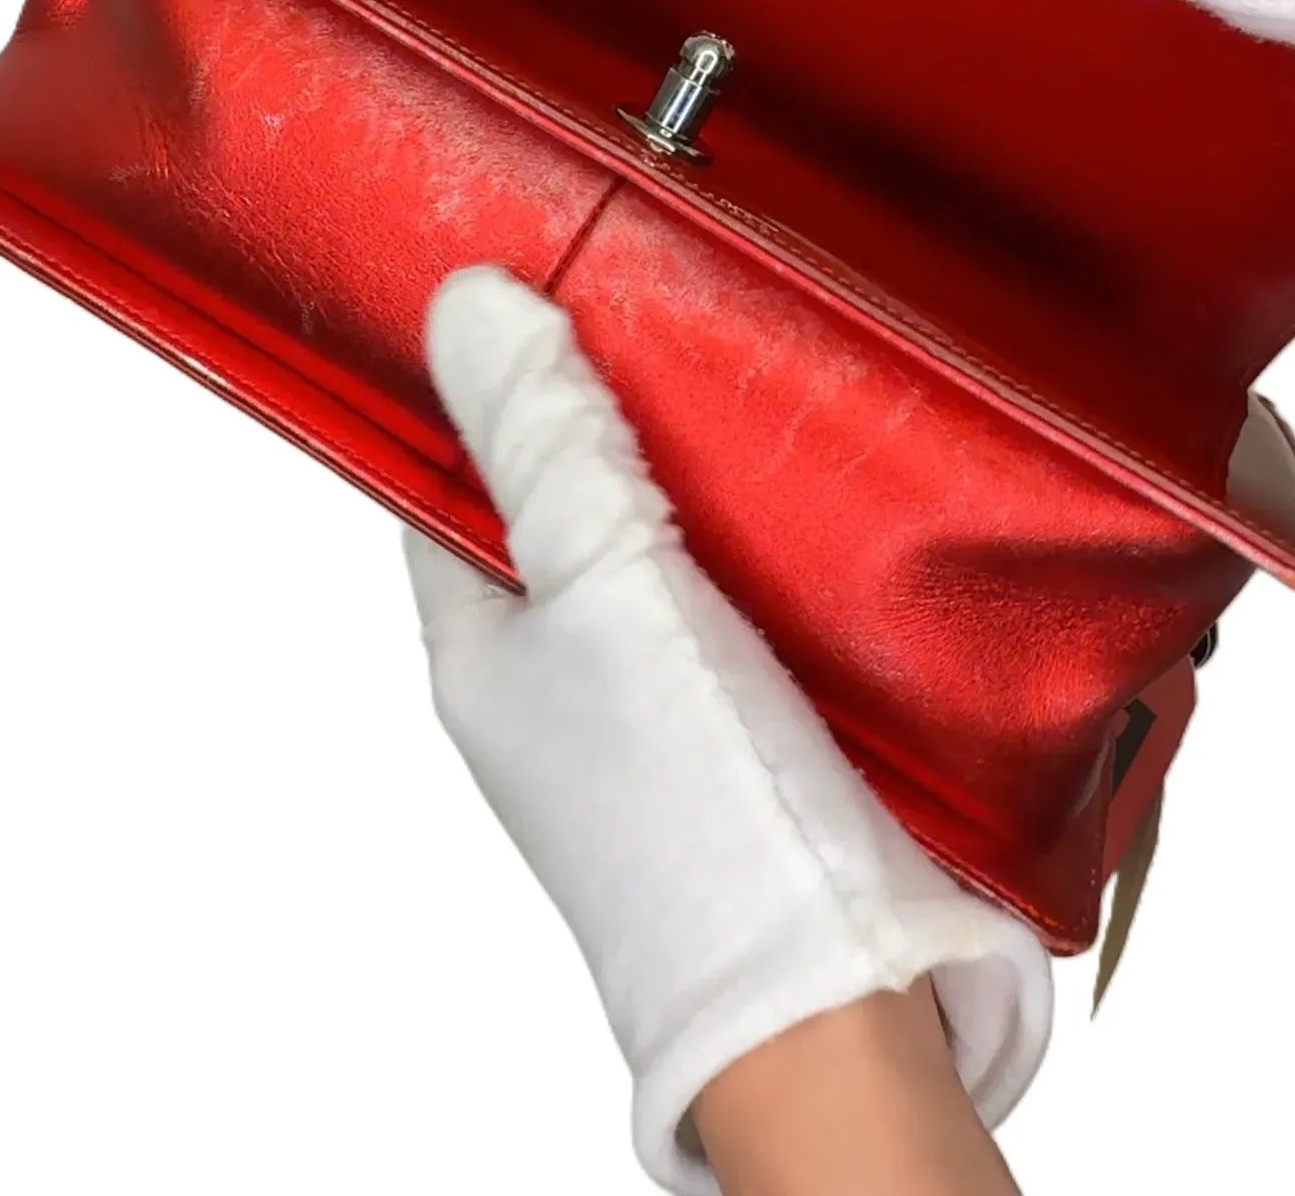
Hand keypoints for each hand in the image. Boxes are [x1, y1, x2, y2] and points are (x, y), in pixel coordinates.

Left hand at [403, 267, 1050, 1195]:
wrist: (840, 994)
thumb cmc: (695, 810)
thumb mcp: (604, 584)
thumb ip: (545, 443)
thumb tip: (467, 305)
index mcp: (481, 656)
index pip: (454, 489)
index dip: (493, 393)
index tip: (550, 300)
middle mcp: (559, 691)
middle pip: (571, 518)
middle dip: (622, 428)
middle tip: (680, 328)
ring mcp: (661, 721)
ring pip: (672, 563)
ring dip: (715, 491)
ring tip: (761, 394)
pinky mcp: (763, 738)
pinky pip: (757, 615)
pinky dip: (785, 557)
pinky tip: (829, 503)